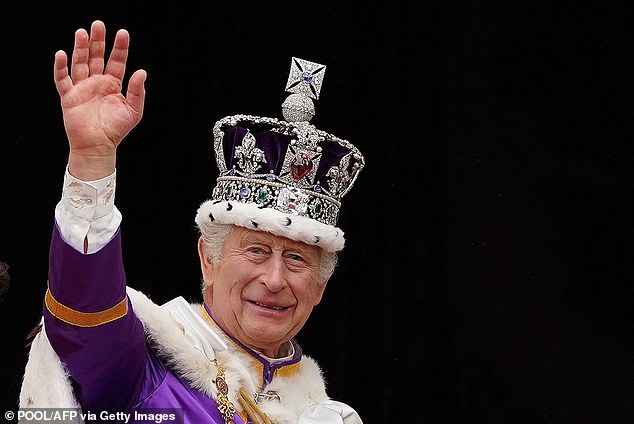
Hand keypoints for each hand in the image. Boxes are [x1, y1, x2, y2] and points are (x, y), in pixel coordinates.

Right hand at [54, 20, 145, 179]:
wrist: (98, 146)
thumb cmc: (116, 129)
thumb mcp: (133, 111)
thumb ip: (137, 91)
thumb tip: (141, 72)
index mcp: (113, 84)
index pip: (117, 61)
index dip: (119, 48)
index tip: (122, 33)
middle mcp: (97, 82)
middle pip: (97, 57)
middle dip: (98, 41)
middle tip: (99, 24)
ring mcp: (82, 88)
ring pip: (80, 63)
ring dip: (81, 48)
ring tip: (82, 32)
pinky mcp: (69, 96)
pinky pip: (62, 79)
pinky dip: (61, 67)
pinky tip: (61, 54)